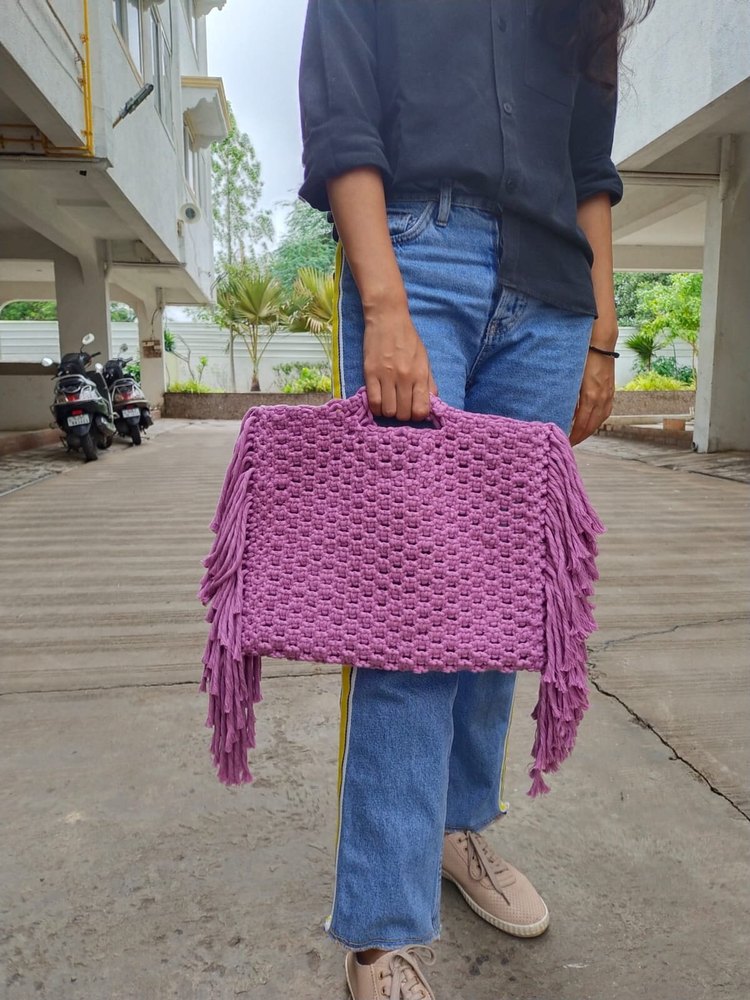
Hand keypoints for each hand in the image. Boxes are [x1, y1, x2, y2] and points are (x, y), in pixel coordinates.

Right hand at [362, 300, 437, 421]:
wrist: (387, 319)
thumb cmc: (408, 339)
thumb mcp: (424, 359)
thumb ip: (428, 382)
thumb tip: (431, 403)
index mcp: (420, 374)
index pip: (421, 410)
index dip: (417, 415)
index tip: (413, 410)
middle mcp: (405, 377)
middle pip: (403, 414)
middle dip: (402, 414)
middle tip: (399, 405)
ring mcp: (386, 376)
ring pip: (388, 411)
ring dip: (388, 411)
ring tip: (388, 402)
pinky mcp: (370, 373)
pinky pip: (373, 402)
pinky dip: (376, 407)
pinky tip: (378, 400)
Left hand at [569, 349, 614, 445]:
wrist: (600, 344)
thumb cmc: (582, 358)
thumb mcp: (570, 379)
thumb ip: (566, 396)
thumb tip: (559, 411)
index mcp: (590, 397)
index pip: (581, 424)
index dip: (574, 436)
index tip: (565, 442)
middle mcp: (601, 399)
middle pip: (591, 426)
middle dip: (580, 437)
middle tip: (569, 444)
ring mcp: (608, 395)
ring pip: (599, 420)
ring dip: (589, 430)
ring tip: (579, 436)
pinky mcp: (611, 391)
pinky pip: (605, 412)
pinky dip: (597, 420)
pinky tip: (591, 422)